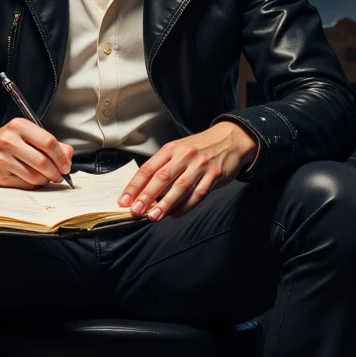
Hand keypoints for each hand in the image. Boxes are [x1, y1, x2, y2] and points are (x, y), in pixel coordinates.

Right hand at [0, 118, 73, 188]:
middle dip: (56, 172)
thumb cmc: (9, 142)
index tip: (66, 165)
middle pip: (43, 162)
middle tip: (59, 175)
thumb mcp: (28, 134)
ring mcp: (2, 159)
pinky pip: (25, 184)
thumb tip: (68, 155)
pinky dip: (34, 184)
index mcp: (19, 126)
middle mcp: (9, 141)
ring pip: (35, 176)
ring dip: (46, 180)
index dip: (61, 157)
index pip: (49, 142)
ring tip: (46, 177)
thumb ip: (50, 143)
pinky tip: (32, 178)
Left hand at [117, 122, 257, 220]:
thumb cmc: (200, 147)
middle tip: (136, 211)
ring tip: (154, 216)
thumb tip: (143, 190)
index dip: (134, 186)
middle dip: (147, 196)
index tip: (125, 200)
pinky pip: (198, 194)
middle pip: (162, 177)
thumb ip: (163, 166)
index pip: (148, 168)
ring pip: (180, 187)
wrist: (231, 139)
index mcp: (172, 148)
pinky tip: (175, 214)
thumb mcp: (179, 149)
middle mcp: (185, 155)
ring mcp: (200, 165)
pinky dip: (185, 206)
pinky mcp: (214, 175)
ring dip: (165, 204)